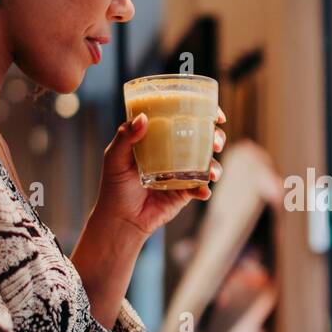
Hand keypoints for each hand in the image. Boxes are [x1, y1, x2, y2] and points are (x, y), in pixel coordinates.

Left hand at [94, 107, 227, 237]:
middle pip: (203, 138)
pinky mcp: (185, 192)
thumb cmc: (114, 186)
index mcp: (159, 138)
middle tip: (216, 143)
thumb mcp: (115, 157)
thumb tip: (143, 118)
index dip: (203, 112)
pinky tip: (203, 191)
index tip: (215, 114)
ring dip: (215, 165)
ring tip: (211, 172)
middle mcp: (174, 153)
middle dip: (216, 137)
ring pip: (207, 163)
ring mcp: (182, 173)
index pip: (183, 119)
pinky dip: (205, 189)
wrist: (121, 219)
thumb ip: (125, 137)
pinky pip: (201, 188)